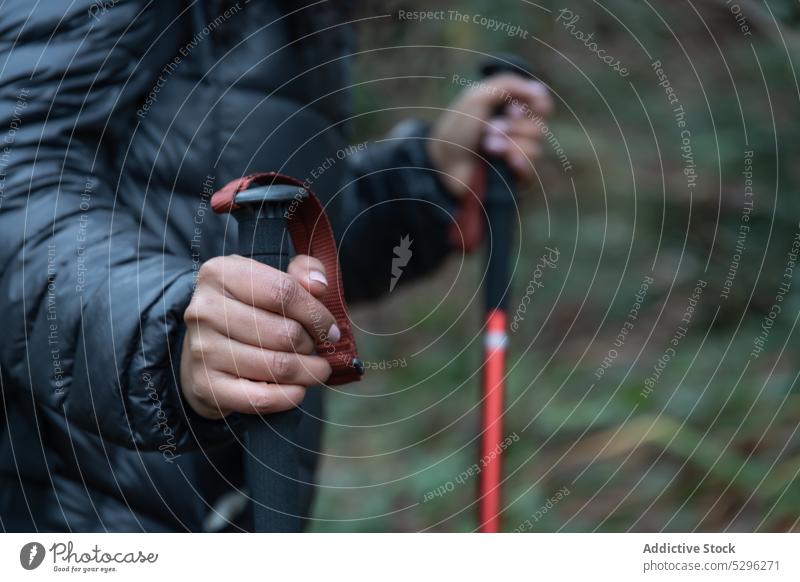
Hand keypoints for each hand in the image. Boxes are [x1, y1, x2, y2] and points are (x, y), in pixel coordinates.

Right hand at [180, 254, 336, 419]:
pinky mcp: (206, 386)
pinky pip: (261, 398)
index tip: (330, 328)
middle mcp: (205, 310)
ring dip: (308, 371)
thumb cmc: (249, 308)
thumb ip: (303, 272)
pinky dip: (289, 396)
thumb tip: (319, 285)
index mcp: (220, 274)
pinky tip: (298, 389)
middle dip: (311, 344)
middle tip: (315, 348)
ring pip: (278, 366)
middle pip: (285, 332)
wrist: (206, 348)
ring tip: (316, 368)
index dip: (316, 313)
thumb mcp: (271, 278)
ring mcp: (203, 349)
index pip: (284, 292)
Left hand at [428, 74, 553, 197]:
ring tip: (487, 146)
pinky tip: (506, 161)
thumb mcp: (478, 96)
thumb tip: (539, 89)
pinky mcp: (514, 178)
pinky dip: (518, 160)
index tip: (515, 107)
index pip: (542, 105)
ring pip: (535, 147)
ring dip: (510, 143)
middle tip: (489, 128)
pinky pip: (531, 168)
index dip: (536, 104)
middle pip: (539, 126)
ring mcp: (516, 157)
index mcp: (510, 112)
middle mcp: (517, 134)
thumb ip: (509, 84)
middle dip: (515, 126)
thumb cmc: (457, 129)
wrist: (443, 162)